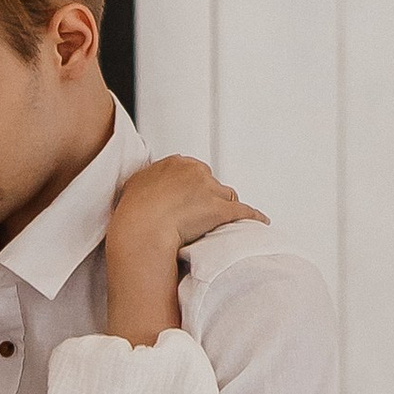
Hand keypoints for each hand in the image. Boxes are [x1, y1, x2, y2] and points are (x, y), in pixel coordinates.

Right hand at [108, 154, 263, 255]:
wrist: (141, 229)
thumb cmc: (133, 213)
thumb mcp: (134, 186)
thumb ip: (147, 181)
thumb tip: (149, 187)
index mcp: (175, 163)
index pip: (193, 171)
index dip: (192, 188)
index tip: (190, 200)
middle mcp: (195, 171)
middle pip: (212, 182)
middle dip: (210, 197)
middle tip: (202, 215)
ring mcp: (209, 190)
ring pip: (227, 196)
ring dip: (226, 208)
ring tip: (223, 223)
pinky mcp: (221, 210)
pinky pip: (244, 212)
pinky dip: (253, 217)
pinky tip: (259, 222)